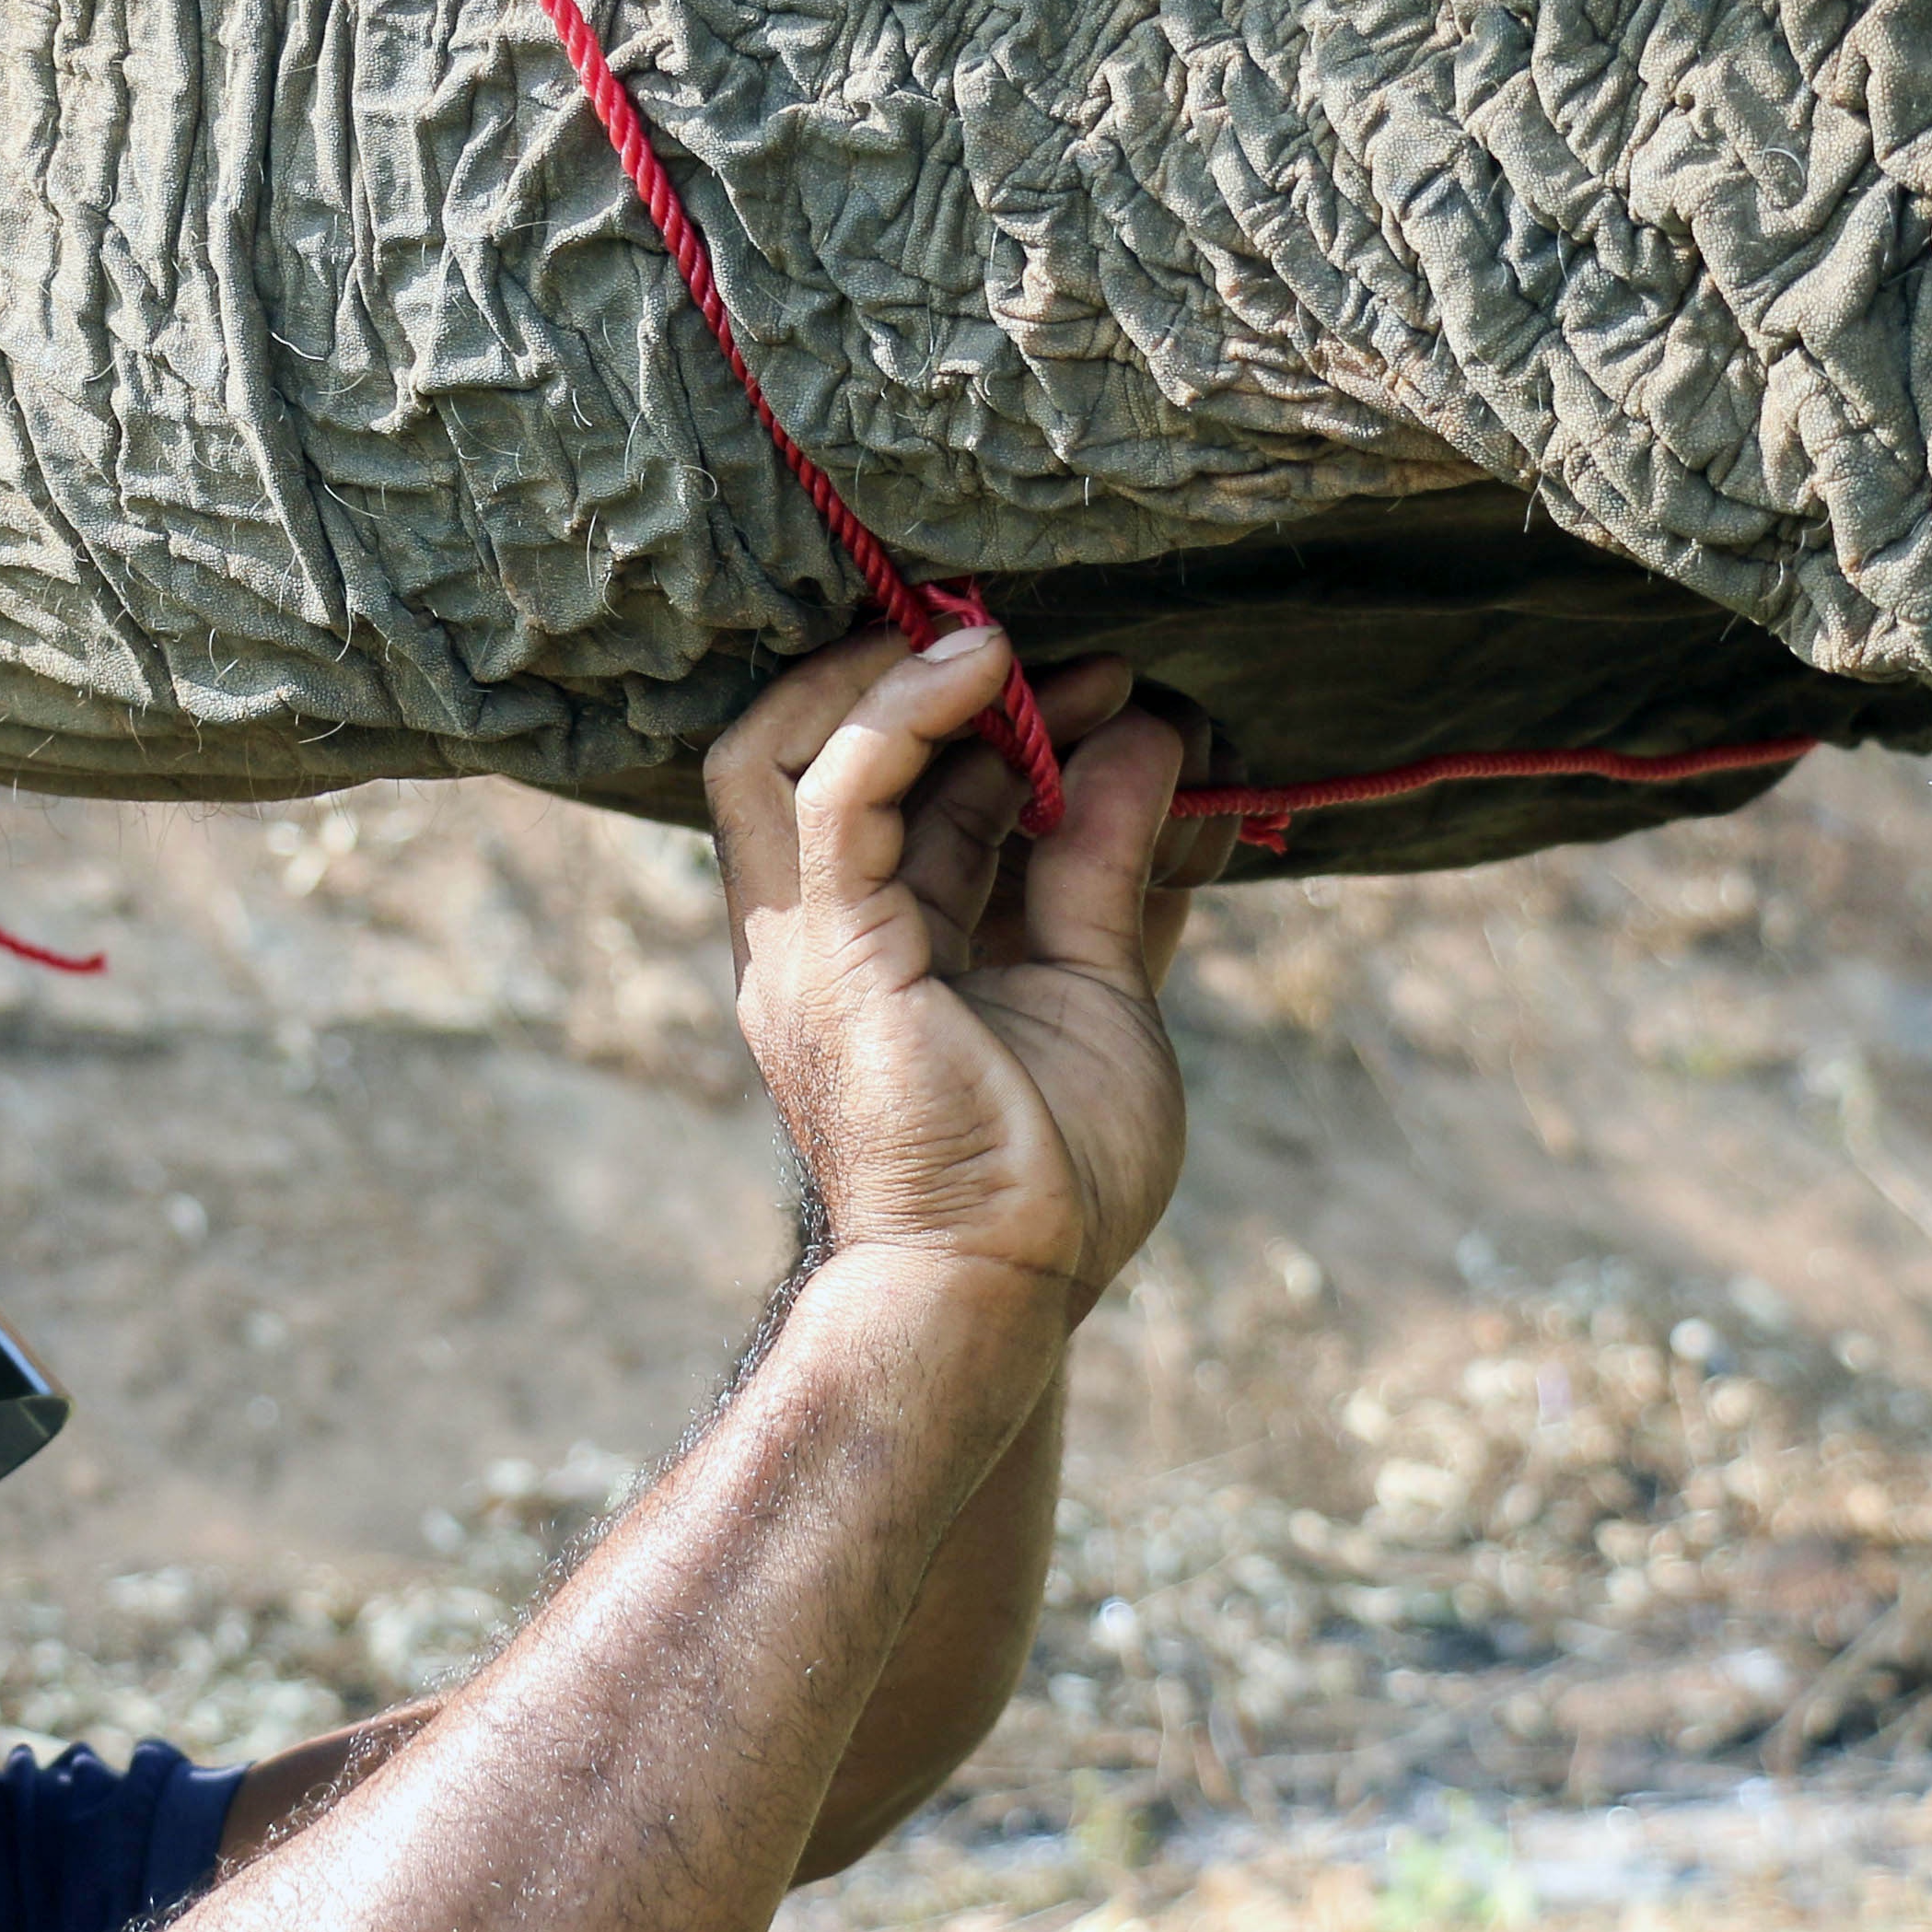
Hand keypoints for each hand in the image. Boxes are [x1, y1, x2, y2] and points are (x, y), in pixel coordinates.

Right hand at [703, 629, 1229, 1304]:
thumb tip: (1151, 738)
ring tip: (1006, 642)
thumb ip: (1107, 861)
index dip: (983, 719)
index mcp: (871, 947)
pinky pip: (834, 791)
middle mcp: (814, 934)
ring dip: (894, 674)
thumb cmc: (1051, 1174)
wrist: (1003, 1289)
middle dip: (910, 674)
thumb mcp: (1100, 981)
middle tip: (1053, 648)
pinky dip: (901, 711)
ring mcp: (804, 942)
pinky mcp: (828, 951)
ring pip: (781, 746)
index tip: (1103, 683)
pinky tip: (984, 668)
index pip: (888, 791)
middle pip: (802, 750)